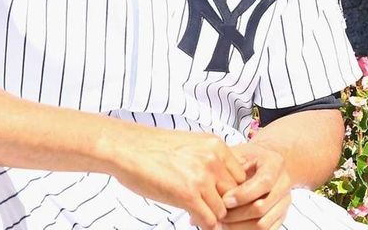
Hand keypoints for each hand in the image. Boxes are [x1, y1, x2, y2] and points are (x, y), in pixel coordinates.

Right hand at [108, 126, 247, 228]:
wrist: (126, 148)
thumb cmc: (153, 148)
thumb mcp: (191, 145)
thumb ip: (210, 159)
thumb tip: (222, 181)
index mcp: (216, 146)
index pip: (241, 177)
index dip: (232, 191)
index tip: (219, 198)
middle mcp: (214, 160)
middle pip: (235, 194)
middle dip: (225, 205)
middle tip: (211, 209)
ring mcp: (202, 177)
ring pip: (223, 211)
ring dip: (212, 215)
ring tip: (199, 213)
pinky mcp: (188, 195)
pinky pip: (209, 220)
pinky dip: (203, 223)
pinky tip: (191, 217)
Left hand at [221, 143, 293, 229]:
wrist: (268, 161)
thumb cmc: (250, 157)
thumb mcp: (239, 154)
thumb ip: (229, 169)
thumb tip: (216, 191)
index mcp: (275, 164)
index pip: (264, 182)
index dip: (243, 194)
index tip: (224, 200)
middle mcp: (283, 184)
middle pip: (262, 207)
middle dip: (236, 214)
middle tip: (218, 213)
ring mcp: (284, 202)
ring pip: (263, 224)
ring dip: (239, 226)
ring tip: (222, 222)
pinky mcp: (280, 216)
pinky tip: (232, 225)